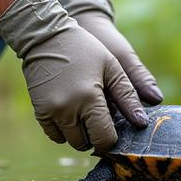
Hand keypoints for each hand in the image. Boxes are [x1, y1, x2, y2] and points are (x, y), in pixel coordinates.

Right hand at [0, 0, 148, 150]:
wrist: (46, 37)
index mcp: (89, 99)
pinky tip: (71, 112)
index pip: (104, 139)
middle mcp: (68, 110)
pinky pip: (54, 135)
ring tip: (85, 111)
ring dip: (80, 133)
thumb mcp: (112, 67)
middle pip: (86, 144)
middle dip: (96, 135)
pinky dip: (64, 130)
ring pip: (70, 141)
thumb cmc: (85, 49)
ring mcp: (51, 112)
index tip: (114, 126)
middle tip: (100, 115)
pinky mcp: (39, 111)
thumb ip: (128, 97)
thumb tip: (141, 123)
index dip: (112, 138)